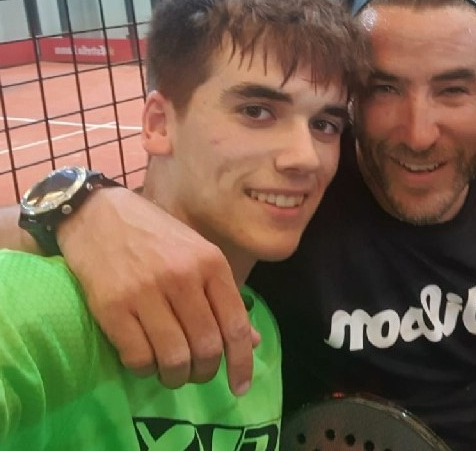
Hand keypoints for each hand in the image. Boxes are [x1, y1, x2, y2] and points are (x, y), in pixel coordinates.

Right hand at [57, 187, 258, 390]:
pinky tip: (147, 361)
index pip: (234, 324)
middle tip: (198, 373)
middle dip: (206, 372)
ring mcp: (147, 292)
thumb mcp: (198, 254)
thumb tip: (251, 341)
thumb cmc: (155, 234)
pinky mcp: (113, 307)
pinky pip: (138, 358)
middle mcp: (183, 277)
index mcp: (210, 262)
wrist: (100, 213)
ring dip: (177, 377)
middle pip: (206, 347)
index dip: (241, 362)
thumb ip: (223, 296)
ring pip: (174, 358)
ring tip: (173, 373)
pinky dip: (146, 369)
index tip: (240, 387)